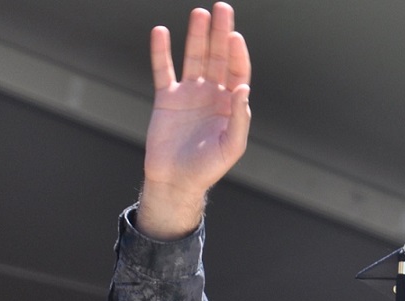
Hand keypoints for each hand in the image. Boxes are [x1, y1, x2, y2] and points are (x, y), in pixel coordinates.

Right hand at [139, 2, 251, 238]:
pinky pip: (163, 70)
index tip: (235, 36)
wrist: (175, 180)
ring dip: (197, 36)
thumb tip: (243, 90)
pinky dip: (161, 52)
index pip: (237, 72)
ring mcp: (189, 94)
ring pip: (194, 58)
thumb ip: (239, 119)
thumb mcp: (230, 147)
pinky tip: (161, 32)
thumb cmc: (206, 168)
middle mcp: (212, 95)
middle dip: (220, 34)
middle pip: (218, 57)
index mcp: (231, 106)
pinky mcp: (166, 98)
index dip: (237, 54)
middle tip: (222, 8)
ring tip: (200, 14)